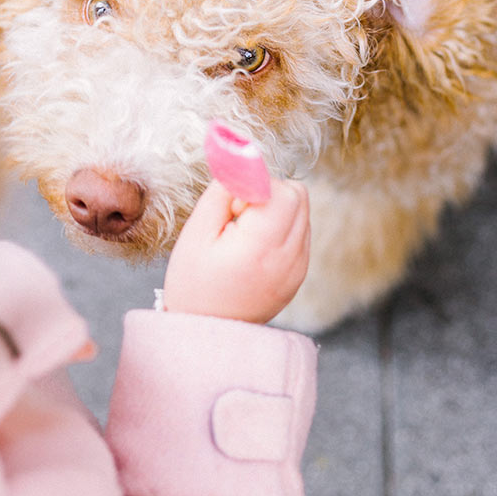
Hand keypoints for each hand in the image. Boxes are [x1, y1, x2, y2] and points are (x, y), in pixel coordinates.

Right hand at [162, 179, 309, 322]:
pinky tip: (254, 247)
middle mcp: (290, 257)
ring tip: (245, 233)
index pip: (282, 190)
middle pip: (298, 195)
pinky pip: (300, 231)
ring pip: (302, 210)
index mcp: (263, 247)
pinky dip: (281, 227)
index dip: (255, 186)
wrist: (207, 336)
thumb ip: (222, 191)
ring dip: (276, 209)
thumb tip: (242, 159)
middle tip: (237, 216)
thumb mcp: (196, 232)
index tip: (232, 204)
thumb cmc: (194, 284)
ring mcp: (298, 268)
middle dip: (269, 192)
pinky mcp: (298, 274)